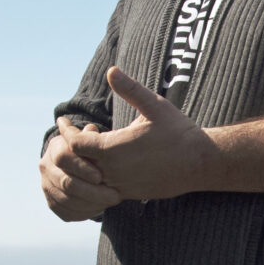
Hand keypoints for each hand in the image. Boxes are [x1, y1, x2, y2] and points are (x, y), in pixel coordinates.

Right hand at [40, 118, 122, 220]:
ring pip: (67, 200)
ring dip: (92, 204)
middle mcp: (46, 167)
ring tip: (111, 202)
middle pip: (65, 182)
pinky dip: (85, 212)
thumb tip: (91, 131)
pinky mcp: (52, 203)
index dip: (81, 167)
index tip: (100, 176)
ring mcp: (47, 186)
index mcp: (55, 148)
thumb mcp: (92, 140)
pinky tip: (101, 208)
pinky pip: (67, 212)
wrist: (78, 166)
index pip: (62, 157)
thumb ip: (92, 137)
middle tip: (115, 196)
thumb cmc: (90, 151)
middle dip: (92, 191)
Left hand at [75, 68, 222, 200]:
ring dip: (81, 163)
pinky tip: (98, 162)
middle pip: (75, 163)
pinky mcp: (128, 194)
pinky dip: (93, 177)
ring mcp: (120, 185)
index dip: (66, 131)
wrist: (200, 163)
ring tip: (85, 146)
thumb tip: (111, 70)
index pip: (75, 143)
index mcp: (114, 148)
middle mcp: (113, 171)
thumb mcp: (154, 105)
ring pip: (86, 179)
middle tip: (73, 132)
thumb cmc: (178, 131)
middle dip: (70, 147)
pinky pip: (100, 190)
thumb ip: (130, 89)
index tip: (64, 120)